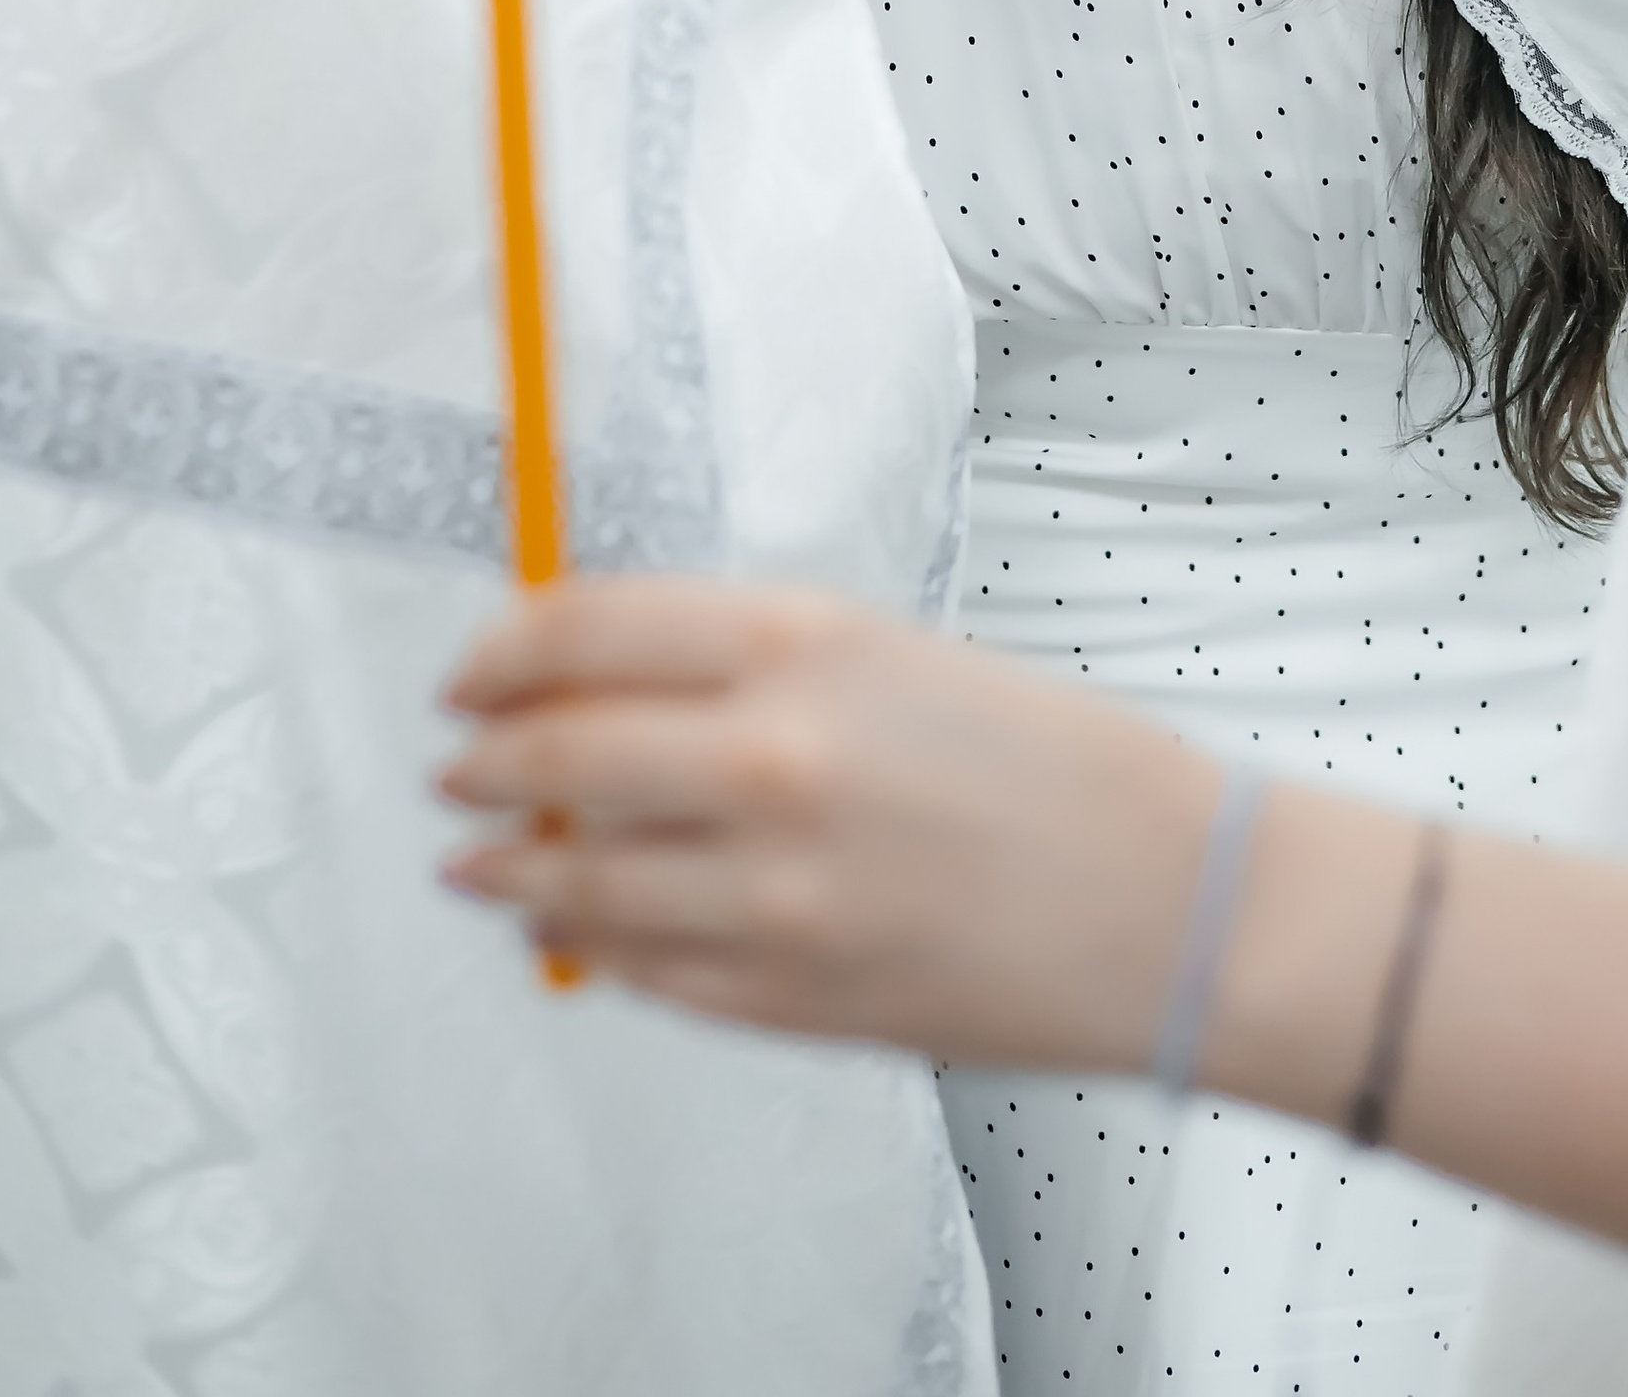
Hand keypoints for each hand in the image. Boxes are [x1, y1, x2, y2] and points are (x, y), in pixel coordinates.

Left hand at [440, 579, 1217, 1061]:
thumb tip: (603, 681)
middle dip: (482, 759)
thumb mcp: (894, 656)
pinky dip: (589, 946)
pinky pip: (641, 970)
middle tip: (454, 760)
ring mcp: (771, 894)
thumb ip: (747, 667)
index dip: (502, 649)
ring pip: (575, 881)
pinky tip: (573, 929)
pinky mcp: (786, 997)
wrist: (1173, 903)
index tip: (471, 669)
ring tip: (479, 858)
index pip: (585, 630)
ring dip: (506, 867)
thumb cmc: (1052, 765)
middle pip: (556, 753)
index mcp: (805, 647)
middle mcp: (771, 761)